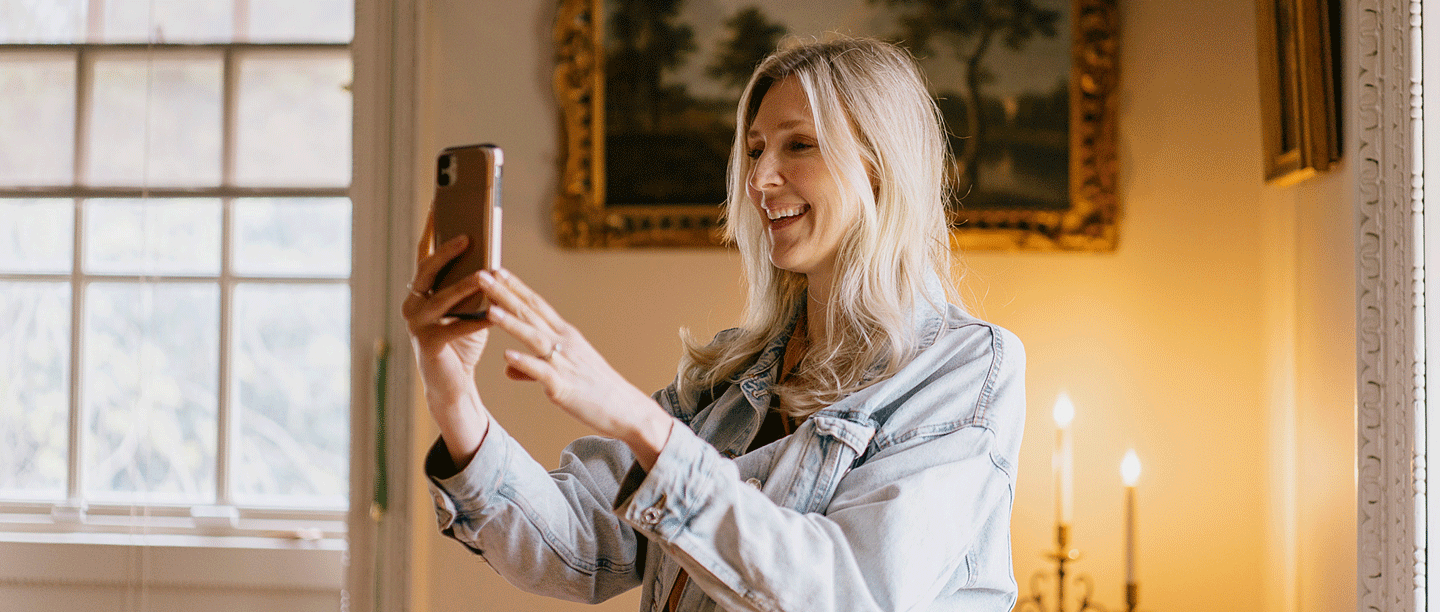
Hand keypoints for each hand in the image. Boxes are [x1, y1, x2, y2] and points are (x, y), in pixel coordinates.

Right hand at [402, 209, 492, 466]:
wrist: (452, 382)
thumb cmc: (463, 338)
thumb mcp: (467, 305)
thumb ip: (472, 282)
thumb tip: (491, 256)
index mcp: (420, 288)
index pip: (424, 250)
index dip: (432, 226)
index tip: (441, 199)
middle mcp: (413, 302)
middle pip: (428, 269)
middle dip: (448, 250)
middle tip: (470, 235)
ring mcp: (417, 324)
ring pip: (442, 298)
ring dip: (465, 284)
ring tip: (486, 272)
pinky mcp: (428, 344)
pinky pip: (454, 328)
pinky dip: (474, 321)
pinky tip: (492, 314)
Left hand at [479, 269, 673, 468]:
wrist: (626, 409)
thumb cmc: (595, 390)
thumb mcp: (563, 373)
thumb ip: (532, 369)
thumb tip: (508, 369)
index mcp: (565, 336)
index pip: (536, 305)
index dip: (515, 287)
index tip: (496, 270)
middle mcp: (564, 343)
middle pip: (530, 314)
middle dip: (505, 294)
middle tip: (482, 275)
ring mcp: (564, 364)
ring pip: (534, 338)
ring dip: (511, 323)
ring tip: (489, 309)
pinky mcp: (564, 387)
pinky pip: (542, 373)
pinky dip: (525, 363)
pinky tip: (508, 356)